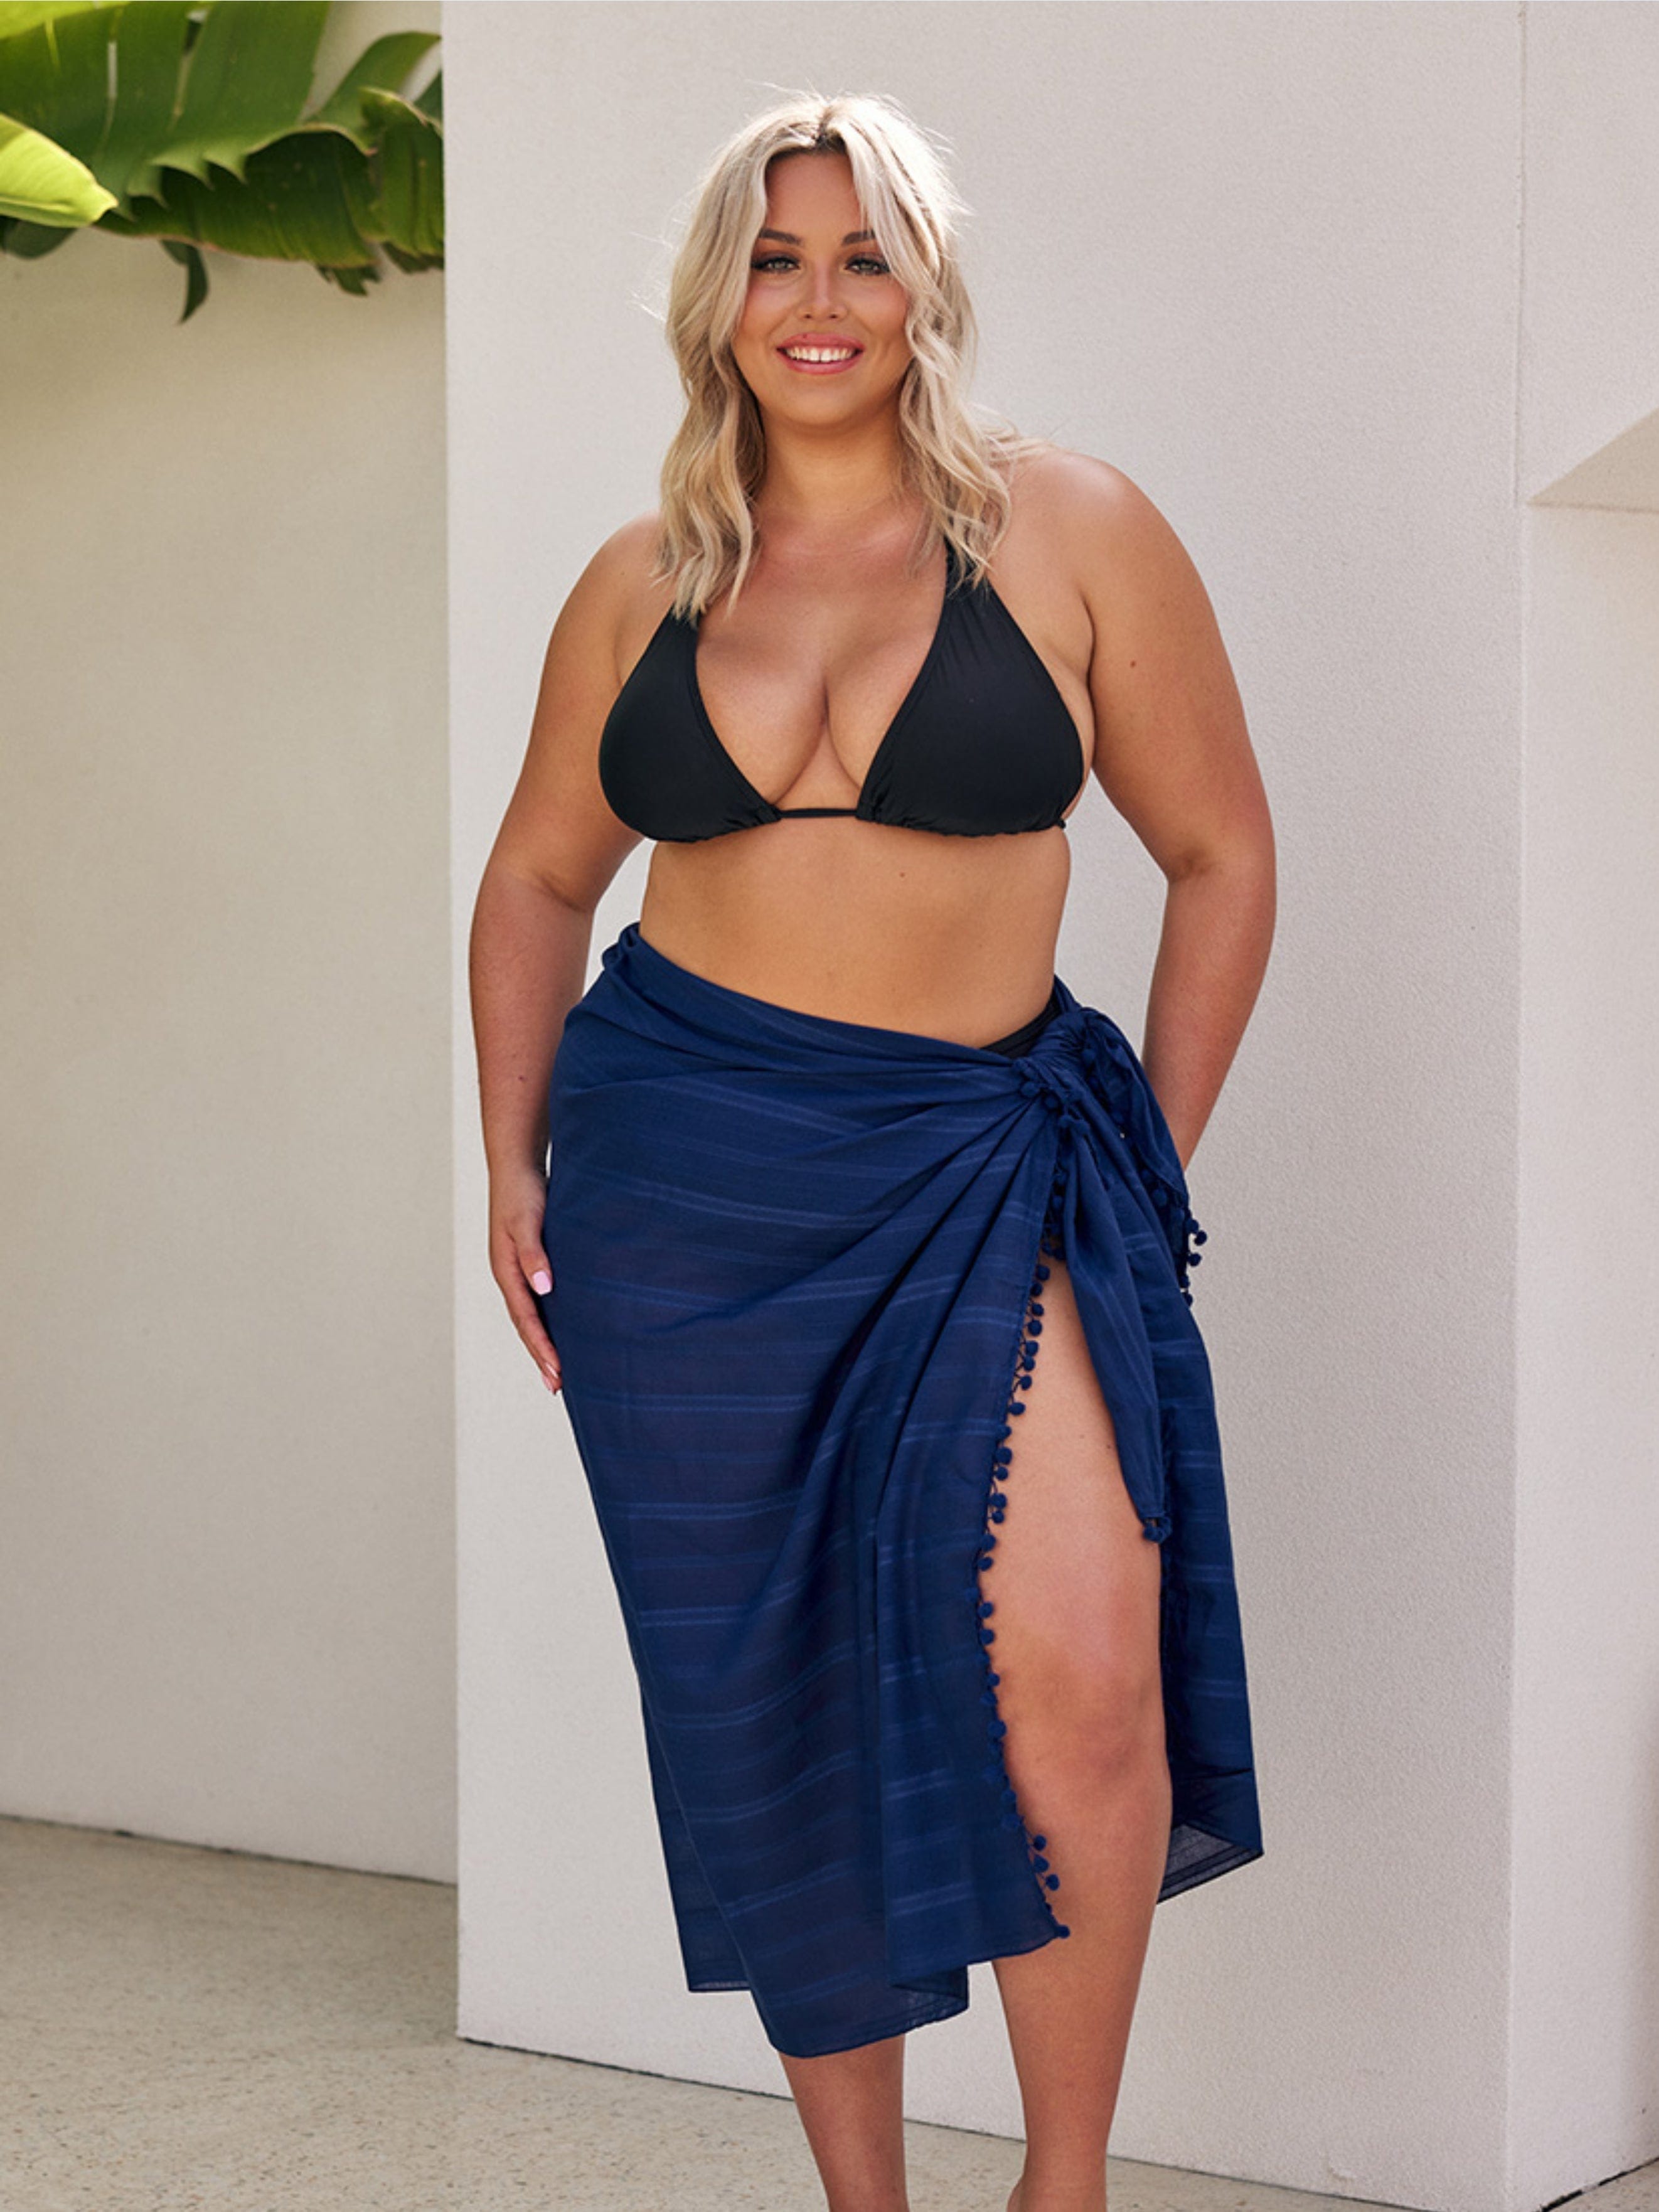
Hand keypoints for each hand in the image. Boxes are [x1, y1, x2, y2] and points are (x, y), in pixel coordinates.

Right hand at [489, 1163, 562, 1393]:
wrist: (517, 1164)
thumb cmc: (523, 1191)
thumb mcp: (527, 1220)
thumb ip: (534, 1253)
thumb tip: (543, 1288)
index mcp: (506, 1271)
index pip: (526, 1319)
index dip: (541, 1347)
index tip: (557, 1374)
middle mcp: (511, 1276)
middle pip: (526, 1324)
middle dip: (541, 1356)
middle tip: (557, 1386)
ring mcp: (520, 1270)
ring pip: (532, 1315)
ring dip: (544, 1342)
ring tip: (559, 1370)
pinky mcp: (532, 1261)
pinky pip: (540, 1299)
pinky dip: (550, 1319)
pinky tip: (565, 1328)